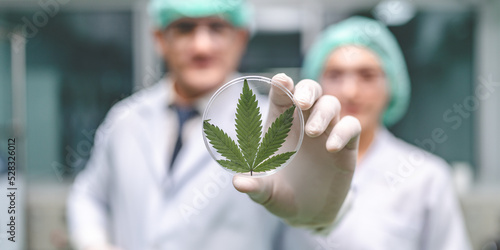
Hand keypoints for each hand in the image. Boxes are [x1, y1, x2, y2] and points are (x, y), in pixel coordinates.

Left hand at [233, 73, 360, 229]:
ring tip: (312, 131)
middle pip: (311, 90)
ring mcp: (326, 133)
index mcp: (281, 126)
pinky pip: (351, 126)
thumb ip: (255, 187)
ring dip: (323, 113)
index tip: (280, 81)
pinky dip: (342, 131)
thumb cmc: (282, 195)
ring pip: (331, 104)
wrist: (309, 215)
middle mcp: (305, 123)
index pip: (282, 95)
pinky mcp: (345, 147)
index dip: (282, 84)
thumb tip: (238, 183)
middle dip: (307, 90)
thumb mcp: (267, 193)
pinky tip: (330, 147)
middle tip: (301, 103)